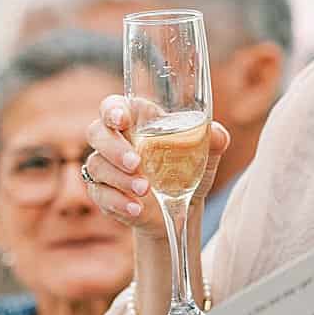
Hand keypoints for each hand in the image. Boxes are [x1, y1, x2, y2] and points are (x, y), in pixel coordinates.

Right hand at [83, 95, 229, 235]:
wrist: (183, 207)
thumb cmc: (188, 167)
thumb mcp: (206, 153)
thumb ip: (213, 139)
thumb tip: (217, 133)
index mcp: (137, 119)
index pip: (113, 105)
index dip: (112, 109)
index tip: (122, 119)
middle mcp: (115, 139)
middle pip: (97, 132)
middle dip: (114, 148)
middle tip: (137, 164)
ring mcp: (106, 166)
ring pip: (97, 165)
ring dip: (120, 178)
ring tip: (145, 190)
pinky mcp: (103, 192)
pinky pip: (100, 194)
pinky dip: (118, 202)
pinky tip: (136, 209)